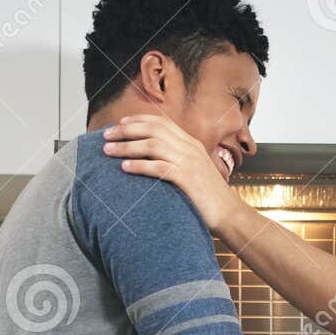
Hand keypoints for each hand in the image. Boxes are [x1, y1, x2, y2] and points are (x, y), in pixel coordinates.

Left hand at [102, 113, 246, 233]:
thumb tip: (155, 159)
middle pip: (152, 129)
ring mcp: (189, 162)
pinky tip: (124, 168)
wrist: (229, 214)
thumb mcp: (195, 171)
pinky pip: (158, 167)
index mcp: (191, 143)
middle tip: (106, 136)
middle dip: (126, 130)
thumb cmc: (208, 197)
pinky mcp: (187, 178)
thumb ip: (178, 160)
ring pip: (152, 145)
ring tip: (108, 151)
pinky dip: (139, 165)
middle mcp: (190, 148)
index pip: (161, 122)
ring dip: (126, 146)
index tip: (120, 124)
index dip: (138, 120)